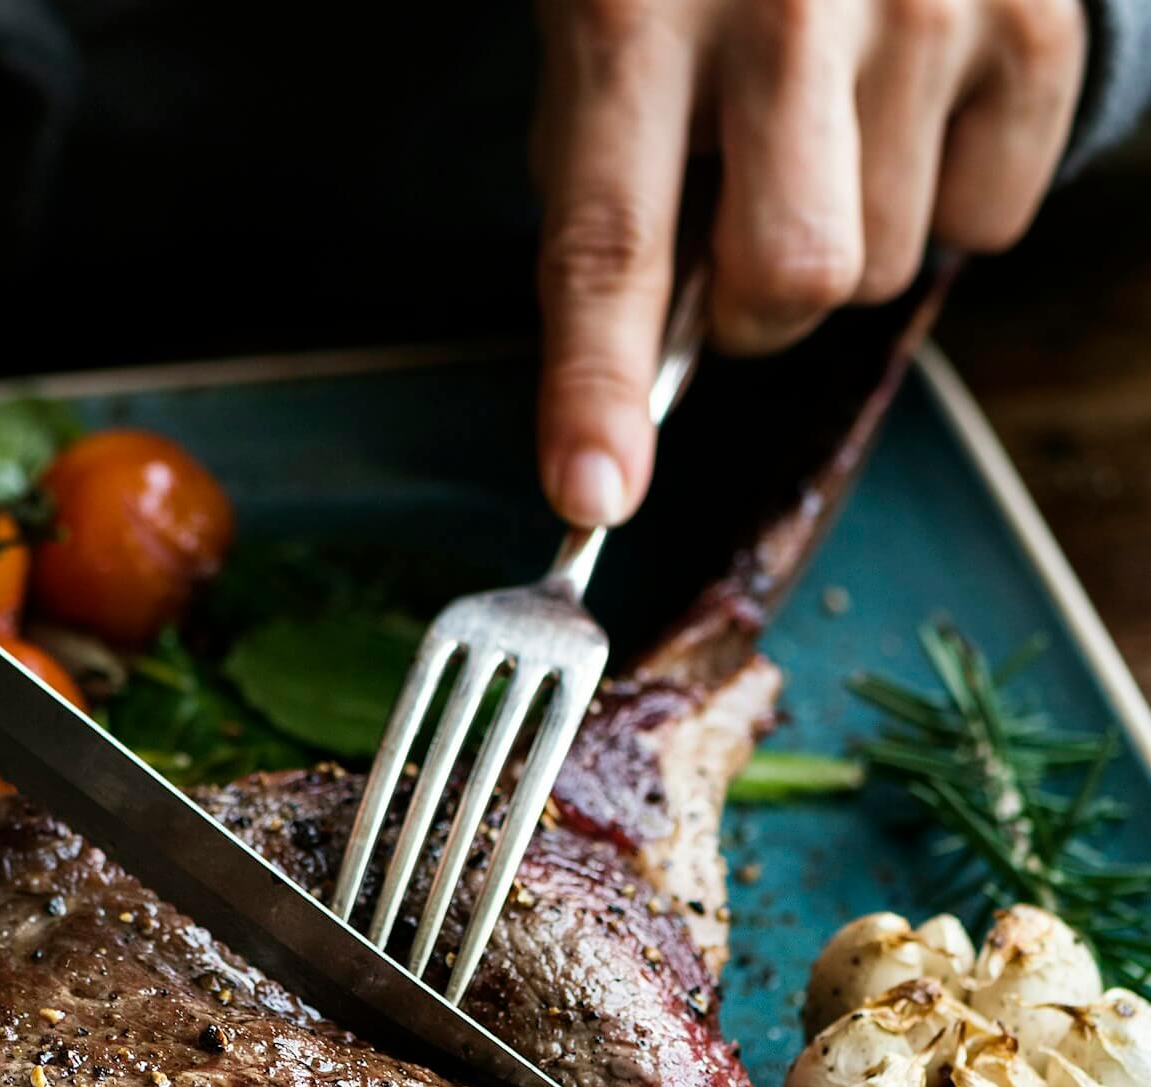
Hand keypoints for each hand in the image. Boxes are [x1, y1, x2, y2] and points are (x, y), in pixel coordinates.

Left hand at [533, 0, 1086, 528]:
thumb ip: (612, 206)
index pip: (610, 243)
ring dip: (850, 243)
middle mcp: (788, 1)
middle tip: (745, 236)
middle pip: (792, 281)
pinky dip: (945, 197)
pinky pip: (987, 221)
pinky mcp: (1036, 16)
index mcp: (635, 16)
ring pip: (888, 267)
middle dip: (758, 311)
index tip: (593, 495)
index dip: (596, 386)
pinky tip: (908, 106)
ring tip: (830, 130)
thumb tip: (632, 396)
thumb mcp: (609, 52)